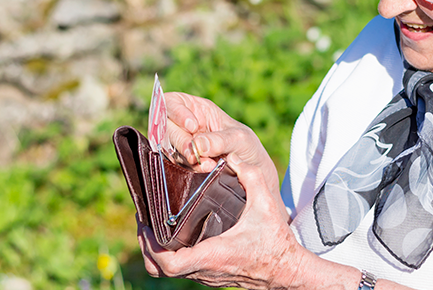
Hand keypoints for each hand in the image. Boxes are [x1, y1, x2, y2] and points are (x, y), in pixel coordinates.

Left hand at [138, 152, 304, 288]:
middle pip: (159, 269)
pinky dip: (170, 256)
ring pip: (167, 272)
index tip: (147, 226)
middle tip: (144, 222)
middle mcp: (205, 270)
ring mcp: (206, 276)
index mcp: (213, 255)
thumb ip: (251, 177)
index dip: (152, 247)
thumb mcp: (265, 206)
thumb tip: (233, 157)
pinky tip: (175, 236)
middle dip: (146, 247)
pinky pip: (180, 271)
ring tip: (154, 228)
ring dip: (156, 252)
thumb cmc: (276, 243)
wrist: (288, 271)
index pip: (170, 264)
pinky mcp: (210, 276)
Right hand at [162, 92, 284, 214]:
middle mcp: (185, 125)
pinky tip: (205, 170)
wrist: (251, 170)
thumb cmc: (246, 145)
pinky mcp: (183, 162)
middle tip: (196, 154)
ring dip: (186, 158)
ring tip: (208, 165)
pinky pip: (176, 164)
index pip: (172, 102)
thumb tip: (197, 145)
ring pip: (169, 148)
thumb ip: (219, 140)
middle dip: (181, 142)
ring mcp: (182, 144)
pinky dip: (189, 168)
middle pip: (166, 127)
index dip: (177, 112)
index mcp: (197, 109)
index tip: (192, 127)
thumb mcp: (238, 138)